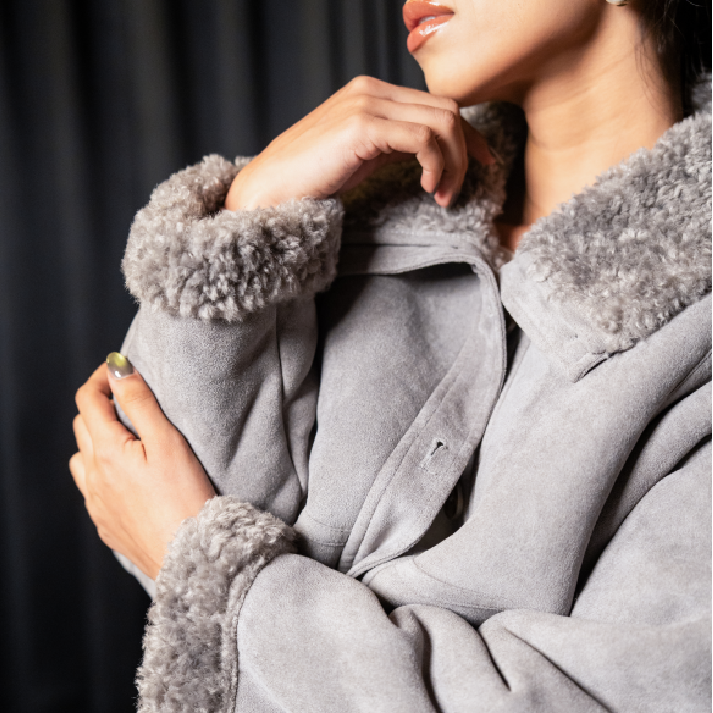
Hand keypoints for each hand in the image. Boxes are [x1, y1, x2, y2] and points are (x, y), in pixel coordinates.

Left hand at [70, 359, 215, 579]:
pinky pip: (93, 488)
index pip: (87, 401)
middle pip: (82, 427)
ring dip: (98, 440)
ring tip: (129, 440)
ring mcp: (96, 503)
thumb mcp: (167, 441)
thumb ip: (139, 403)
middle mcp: (92, 477)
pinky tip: (130, 477)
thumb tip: (118, 370)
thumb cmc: (185, 497)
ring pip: (83, 459)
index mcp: (105, 452)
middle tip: (131, 400)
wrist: (190, 556)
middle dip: (101, 406)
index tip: (120, 369)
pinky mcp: (106, 524)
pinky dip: (104, 471)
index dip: (101, 378)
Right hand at [225, 76, 494, 210]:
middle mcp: (371, 89)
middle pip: (448, 110)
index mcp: (371, 93)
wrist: (268, 190)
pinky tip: (426, 188)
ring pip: (442, 122)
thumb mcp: (361, 155)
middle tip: (455, 192)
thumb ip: (393, 144)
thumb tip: (430, 154)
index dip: (467, 136)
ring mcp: (366, 104)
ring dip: (453, 164)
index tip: (482, 165)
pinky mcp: (362, 126)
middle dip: (465, 154)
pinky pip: (423, 139)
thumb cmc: (310, 180)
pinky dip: (435, 165)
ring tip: (441, 196)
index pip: (437, 105)